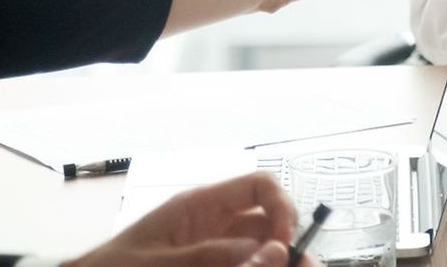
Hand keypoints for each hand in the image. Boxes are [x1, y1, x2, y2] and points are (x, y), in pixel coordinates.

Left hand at [65, 171, 299, 266]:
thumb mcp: (156, 263)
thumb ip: (208, 255)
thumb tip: (265, 249)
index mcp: (201, 205)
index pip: (259, 187)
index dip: (282, 207)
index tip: (285, 244)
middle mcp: (215, 223)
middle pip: (270, 222)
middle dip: (290, 243)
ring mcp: (215, 247)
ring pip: (263, 248)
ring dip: (279, 260)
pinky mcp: (211, 265)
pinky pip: (244, 262)